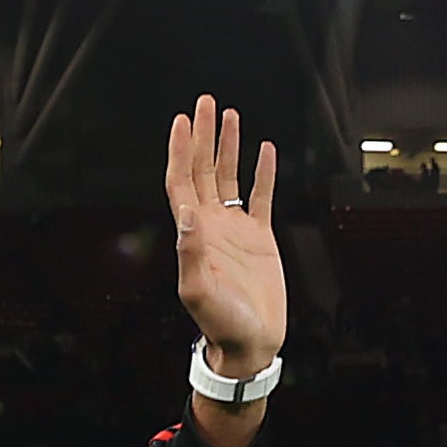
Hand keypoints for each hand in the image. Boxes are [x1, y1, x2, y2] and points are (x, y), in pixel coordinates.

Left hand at [165, 93, 284, 381]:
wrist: (250, 344)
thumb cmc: (220, 325)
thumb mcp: (198, 292)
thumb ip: (190, 253)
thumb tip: (186, 213)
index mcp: (193, 235)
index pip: (182, 183)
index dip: (180, 152)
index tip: (181, 122)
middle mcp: (211, 226)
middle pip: (203, 170)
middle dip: (203, 137)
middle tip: (204, 103)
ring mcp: (234, 229)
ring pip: (229, 177)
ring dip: (228, 147)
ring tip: (229, 116)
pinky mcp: (260, 237)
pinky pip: (260, 196)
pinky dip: (262, 172)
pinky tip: (265, 150)